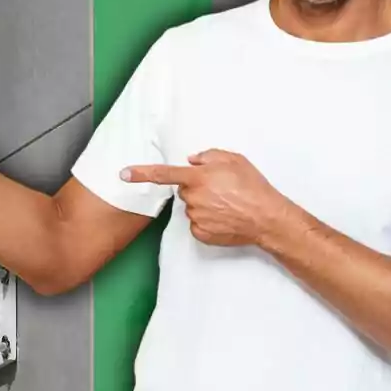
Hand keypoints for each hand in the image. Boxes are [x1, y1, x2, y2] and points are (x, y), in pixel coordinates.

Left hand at [120, 149, 294, 246]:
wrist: (267, 218)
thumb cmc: (253, 187)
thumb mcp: (234, 160)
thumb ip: (208, 156)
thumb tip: (192, 161)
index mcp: (198, 178)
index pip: (164, 174)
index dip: (141, 173)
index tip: (123, 174)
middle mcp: (193, 198)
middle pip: (184, 191)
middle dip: (197, 188)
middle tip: (221, 190)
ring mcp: (196, 217)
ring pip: (191, 207)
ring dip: (204, 205)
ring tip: (227, 204)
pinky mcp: (201, 233)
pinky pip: (197, 224)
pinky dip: (208, 220)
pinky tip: (225, 218)